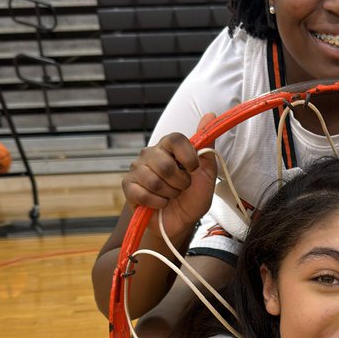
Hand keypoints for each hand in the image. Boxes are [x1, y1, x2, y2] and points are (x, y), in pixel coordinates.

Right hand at [121, 116, 217, 239]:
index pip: (175, 139)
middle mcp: (151, 153)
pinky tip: (160, 203)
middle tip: (182, 188)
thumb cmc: (193, 197)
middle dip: (180, 183)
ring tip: (171, 195)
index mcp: (169, 146)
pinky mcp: (128, 186)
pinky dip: (158, 203)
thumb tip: (210, 116)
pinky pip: (143, 194)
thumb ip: (206, 148)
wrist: (181, 221)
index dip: (187, 156)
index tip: (193, 169)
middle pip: (165, 164)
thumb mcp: (207, 174)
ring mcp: (137, 169)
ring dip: (170, 194)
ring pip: (155, 181)